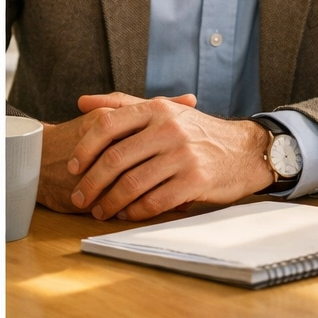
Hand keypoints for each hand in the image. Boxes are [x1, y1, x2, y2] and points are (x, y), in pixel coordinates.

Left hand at [33, 94, 196, 213]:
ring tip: (100, 211)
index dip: (85, 147)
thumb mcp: (164, 110)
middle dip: (92, 182)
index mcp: (157, 109)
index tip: (73, 165)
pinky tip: (127, 214)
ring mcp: (183, 155)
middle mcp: (169, 129)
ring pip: (133, 183)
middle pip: (116, 158)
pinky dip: (136, 211)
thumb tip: (82, 102)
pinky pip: (155, 201)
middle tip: (80, 196)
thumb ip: (122, 105)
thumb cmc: (197, 132)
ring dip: (110, 202)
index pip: (109, 124)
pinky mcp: (195, 181)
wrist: (245, 150)